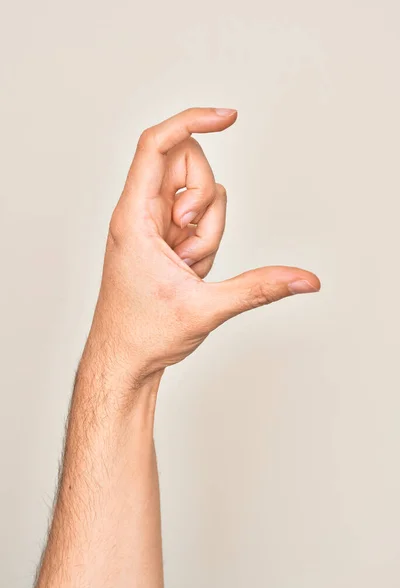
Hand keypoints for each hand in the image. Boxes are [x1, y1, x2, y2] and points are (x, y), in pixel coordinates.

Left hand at [87, 107, 319, 387]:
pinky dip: (204, 242)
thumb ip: (261, 288)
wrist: (125, 359)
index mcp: (134, 217)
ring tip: (186, 269)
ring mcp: (154, 225)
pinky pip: (198, 220)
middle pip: (188, 166)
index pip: (158, 145)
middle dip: (206, 202)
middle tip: (188, 248)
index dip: (193, 122)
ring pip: (199, 195)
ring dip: (207, 230)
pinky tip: (188, 272)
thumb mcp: (206, 308)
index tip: (228, 118)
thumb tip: (304, 280)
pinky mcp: (165, 237)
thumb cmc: (143, 333)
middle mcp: (140, 213)